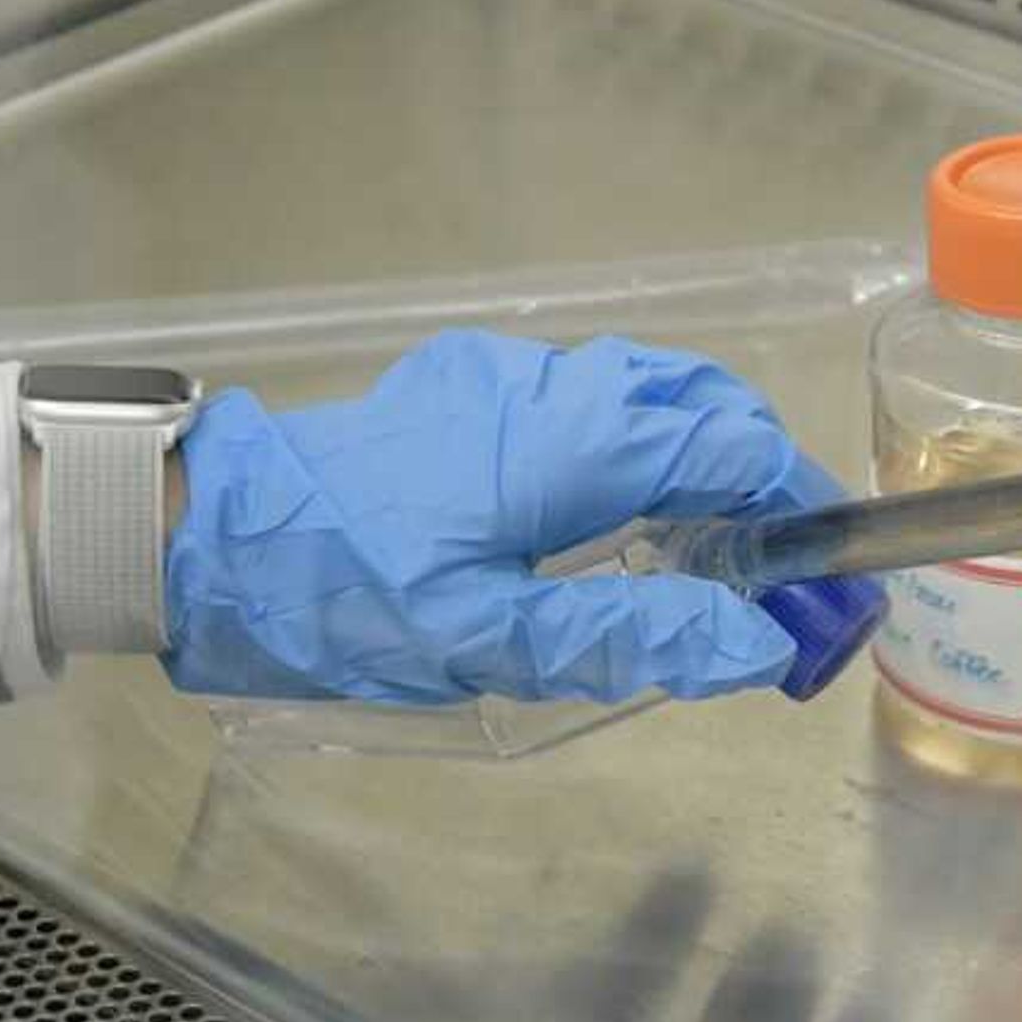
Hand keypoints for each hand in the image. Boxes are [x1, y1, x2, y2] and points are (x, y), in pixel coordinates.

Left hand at [161, 331, 839, 704]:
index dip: (791, 500)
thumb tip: (756, 643)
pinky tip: (608, 527)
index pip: (728, 440)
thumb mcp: (490, 641)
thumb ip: (630, 635)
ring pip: (638, 391)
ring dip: (691, 459)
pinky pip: (578, 400)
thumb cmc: (342, 595)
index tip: (816, 576)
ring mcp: (497, 378)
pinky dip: (628, 448)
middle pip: (695, 399)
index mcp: (567, 438)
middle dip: (751, 473)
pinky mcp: (458, 390)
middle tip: (767, 574)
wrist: (204, 540)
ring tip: (698, 560)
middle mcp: (544, 385)